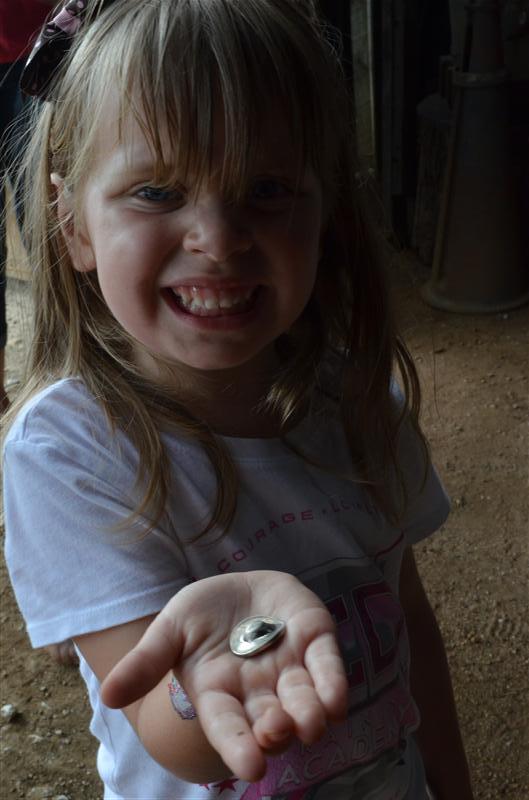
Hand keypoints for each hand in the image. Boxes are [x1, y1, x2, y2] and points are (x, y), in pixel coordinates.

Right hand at [101, 570, 347, 781]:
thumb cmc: (201, 615)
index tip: (250, 768)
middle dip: (275, 730)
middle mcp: (258, 691)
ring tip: (313, 723)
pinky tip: (337, 700)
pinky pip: (327, 666)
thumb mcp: (170, 630)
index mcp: (219, 693)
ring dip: (309, 714)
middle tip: (276, 731)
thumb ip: (147, 661)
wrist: (238, 587)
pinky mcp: (315, 642)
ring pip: (303, 700)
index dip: (238, 747)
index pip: (228, 726)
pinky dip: (333, 683)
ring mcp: (289, 669)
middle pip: (269, 721)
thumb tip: (108, 696)